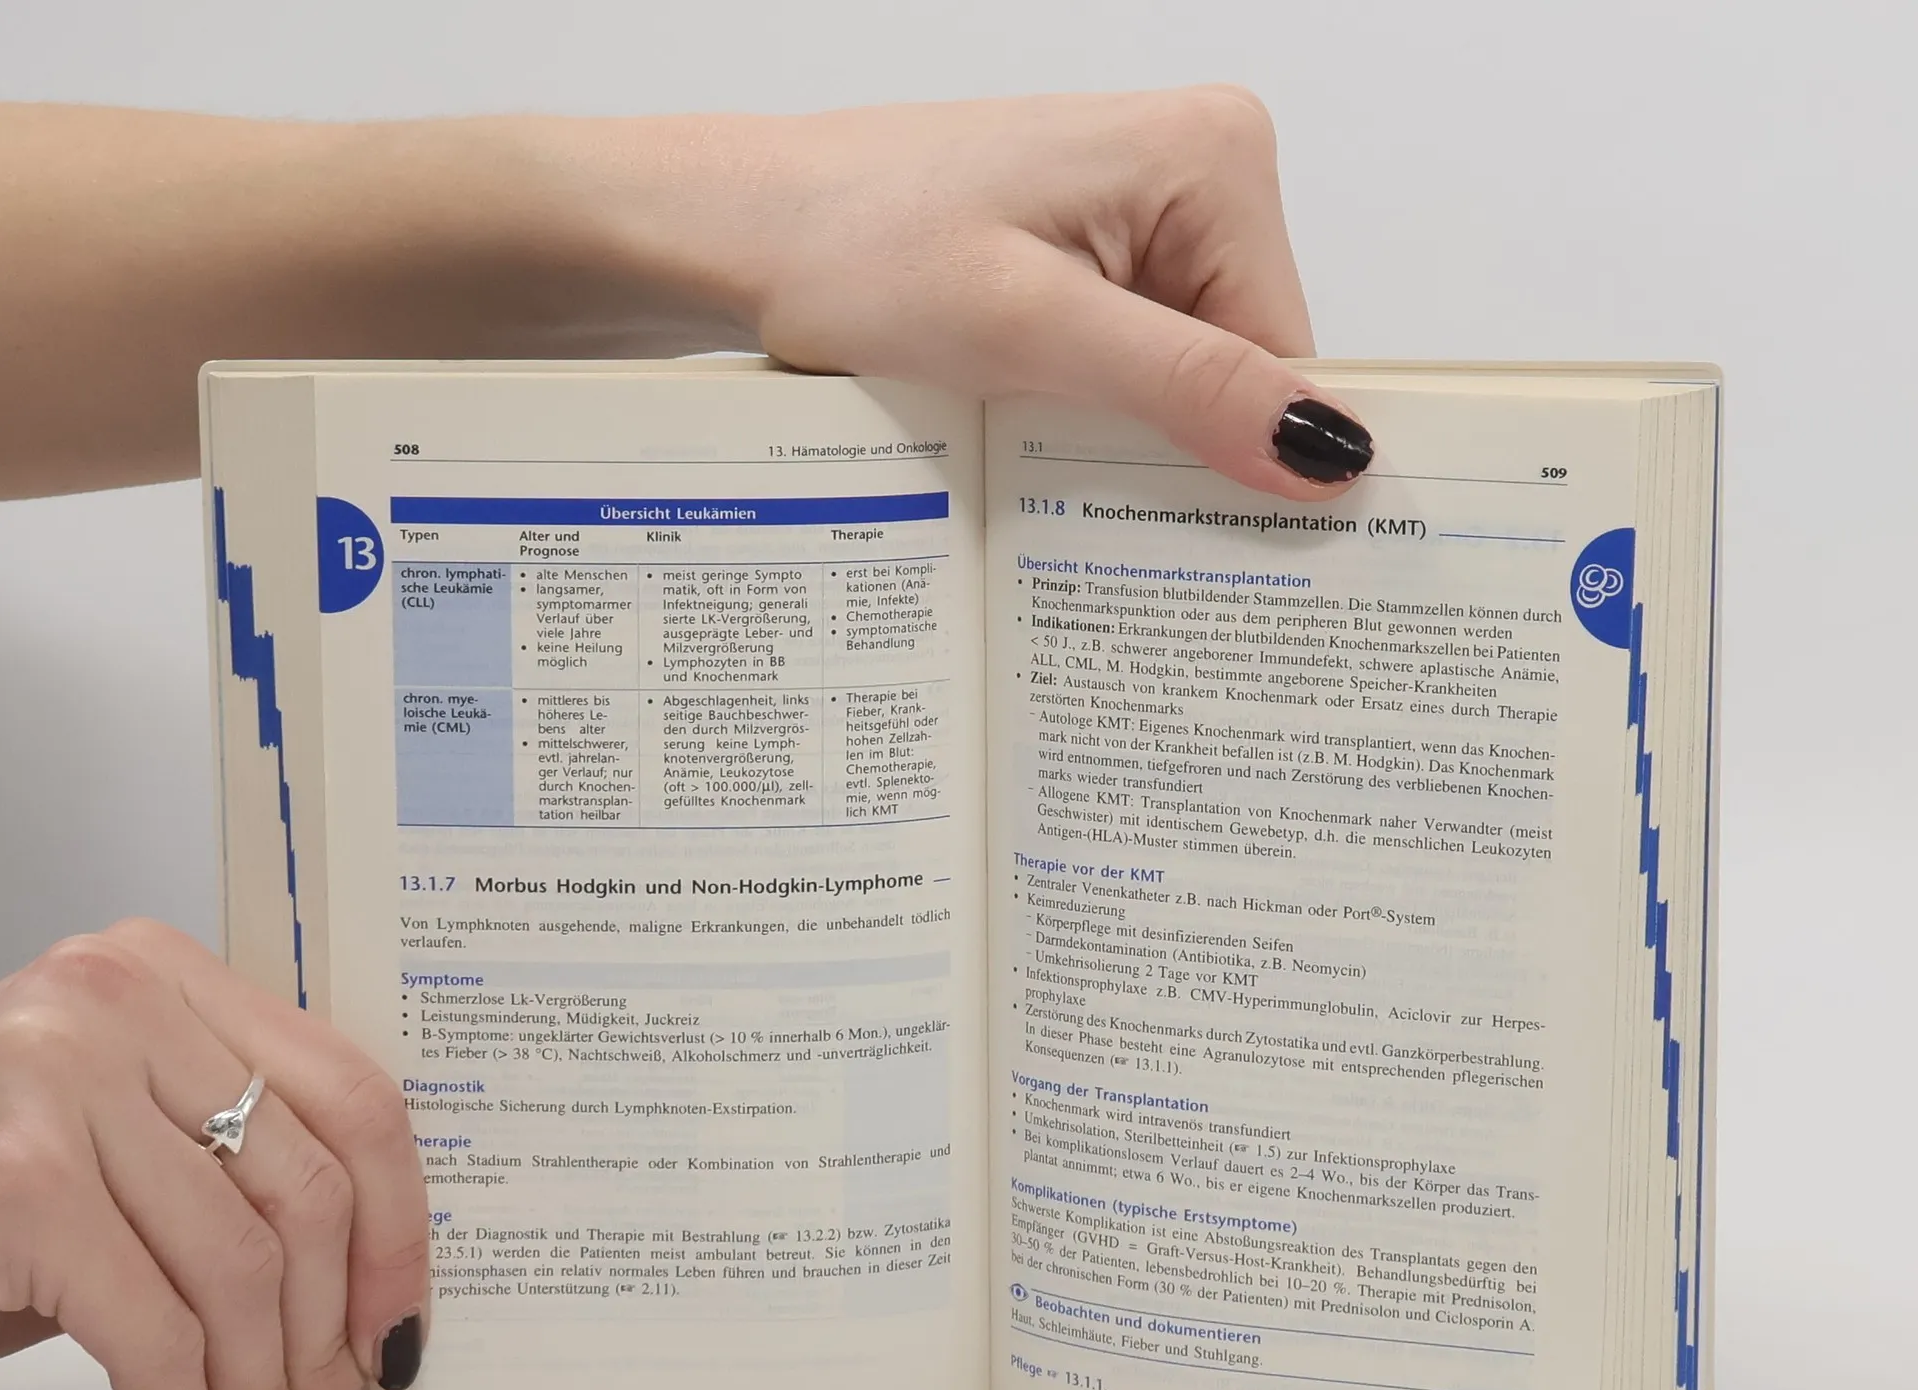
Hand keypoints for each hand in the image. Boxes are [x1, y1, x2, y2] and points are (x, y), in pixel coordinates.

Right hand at [0, 920, 429, 1389]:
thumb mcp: (115, 1134)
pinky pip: (156, 1336)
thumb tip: (364, 1300)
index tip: (403, 1331)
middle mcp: (118, 1001)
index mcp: (165, 970)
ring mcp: (62, 1082)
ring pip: (243, 1271)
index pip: (350, 1097)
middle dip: (333, 1340)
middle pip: (306, 1192)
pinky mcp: (21, 1186)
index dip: (398, 1233)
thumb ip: (226, 1164)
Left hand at [562, 87, 1369, 496]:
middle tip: (1094, 498)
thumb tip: (1328, 452)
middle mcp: (1200, 169)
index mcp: (1215, 159)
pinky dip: (1099, 416)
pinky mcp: (1101, 251)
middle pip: (1246, 368)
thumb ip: (1184, 386)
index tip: (1205, 543)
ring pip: (1192, 378)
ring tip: (1048, 453)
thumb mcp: (1032, 329)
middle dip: (1183, 448)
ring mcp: (1149, 211)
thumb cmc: (858, 248)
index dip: (1251, 459)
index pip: (1288, 358)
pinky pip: (1141, 363)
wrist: (748, 231)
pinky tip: (1041, 432)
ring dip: (1133, 438)